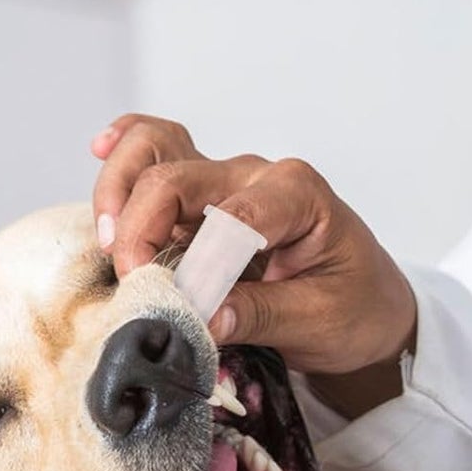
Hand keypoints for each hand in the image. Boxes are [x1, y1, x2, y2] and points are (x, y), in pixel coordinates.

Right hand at [89, 114, 416, 382]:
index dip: (194, 262)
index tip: (177, 305)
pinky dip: (126, 156)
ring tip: (109, 241)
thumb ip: (261, 315)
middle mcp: (254, 176)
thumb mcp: (320, 319)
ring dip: (119, 189)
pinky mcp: (201, 203)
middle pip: (175, 176)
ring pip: (155, 151)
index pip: (229, 218)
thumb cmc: (356, 305)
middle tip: (133, 284)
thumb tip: (200, 319)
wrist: (369, 306)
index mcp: (296, 194)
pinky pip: (156, 158)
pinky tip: (102, 150)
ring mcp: (224, 183)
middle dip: (139, 228)